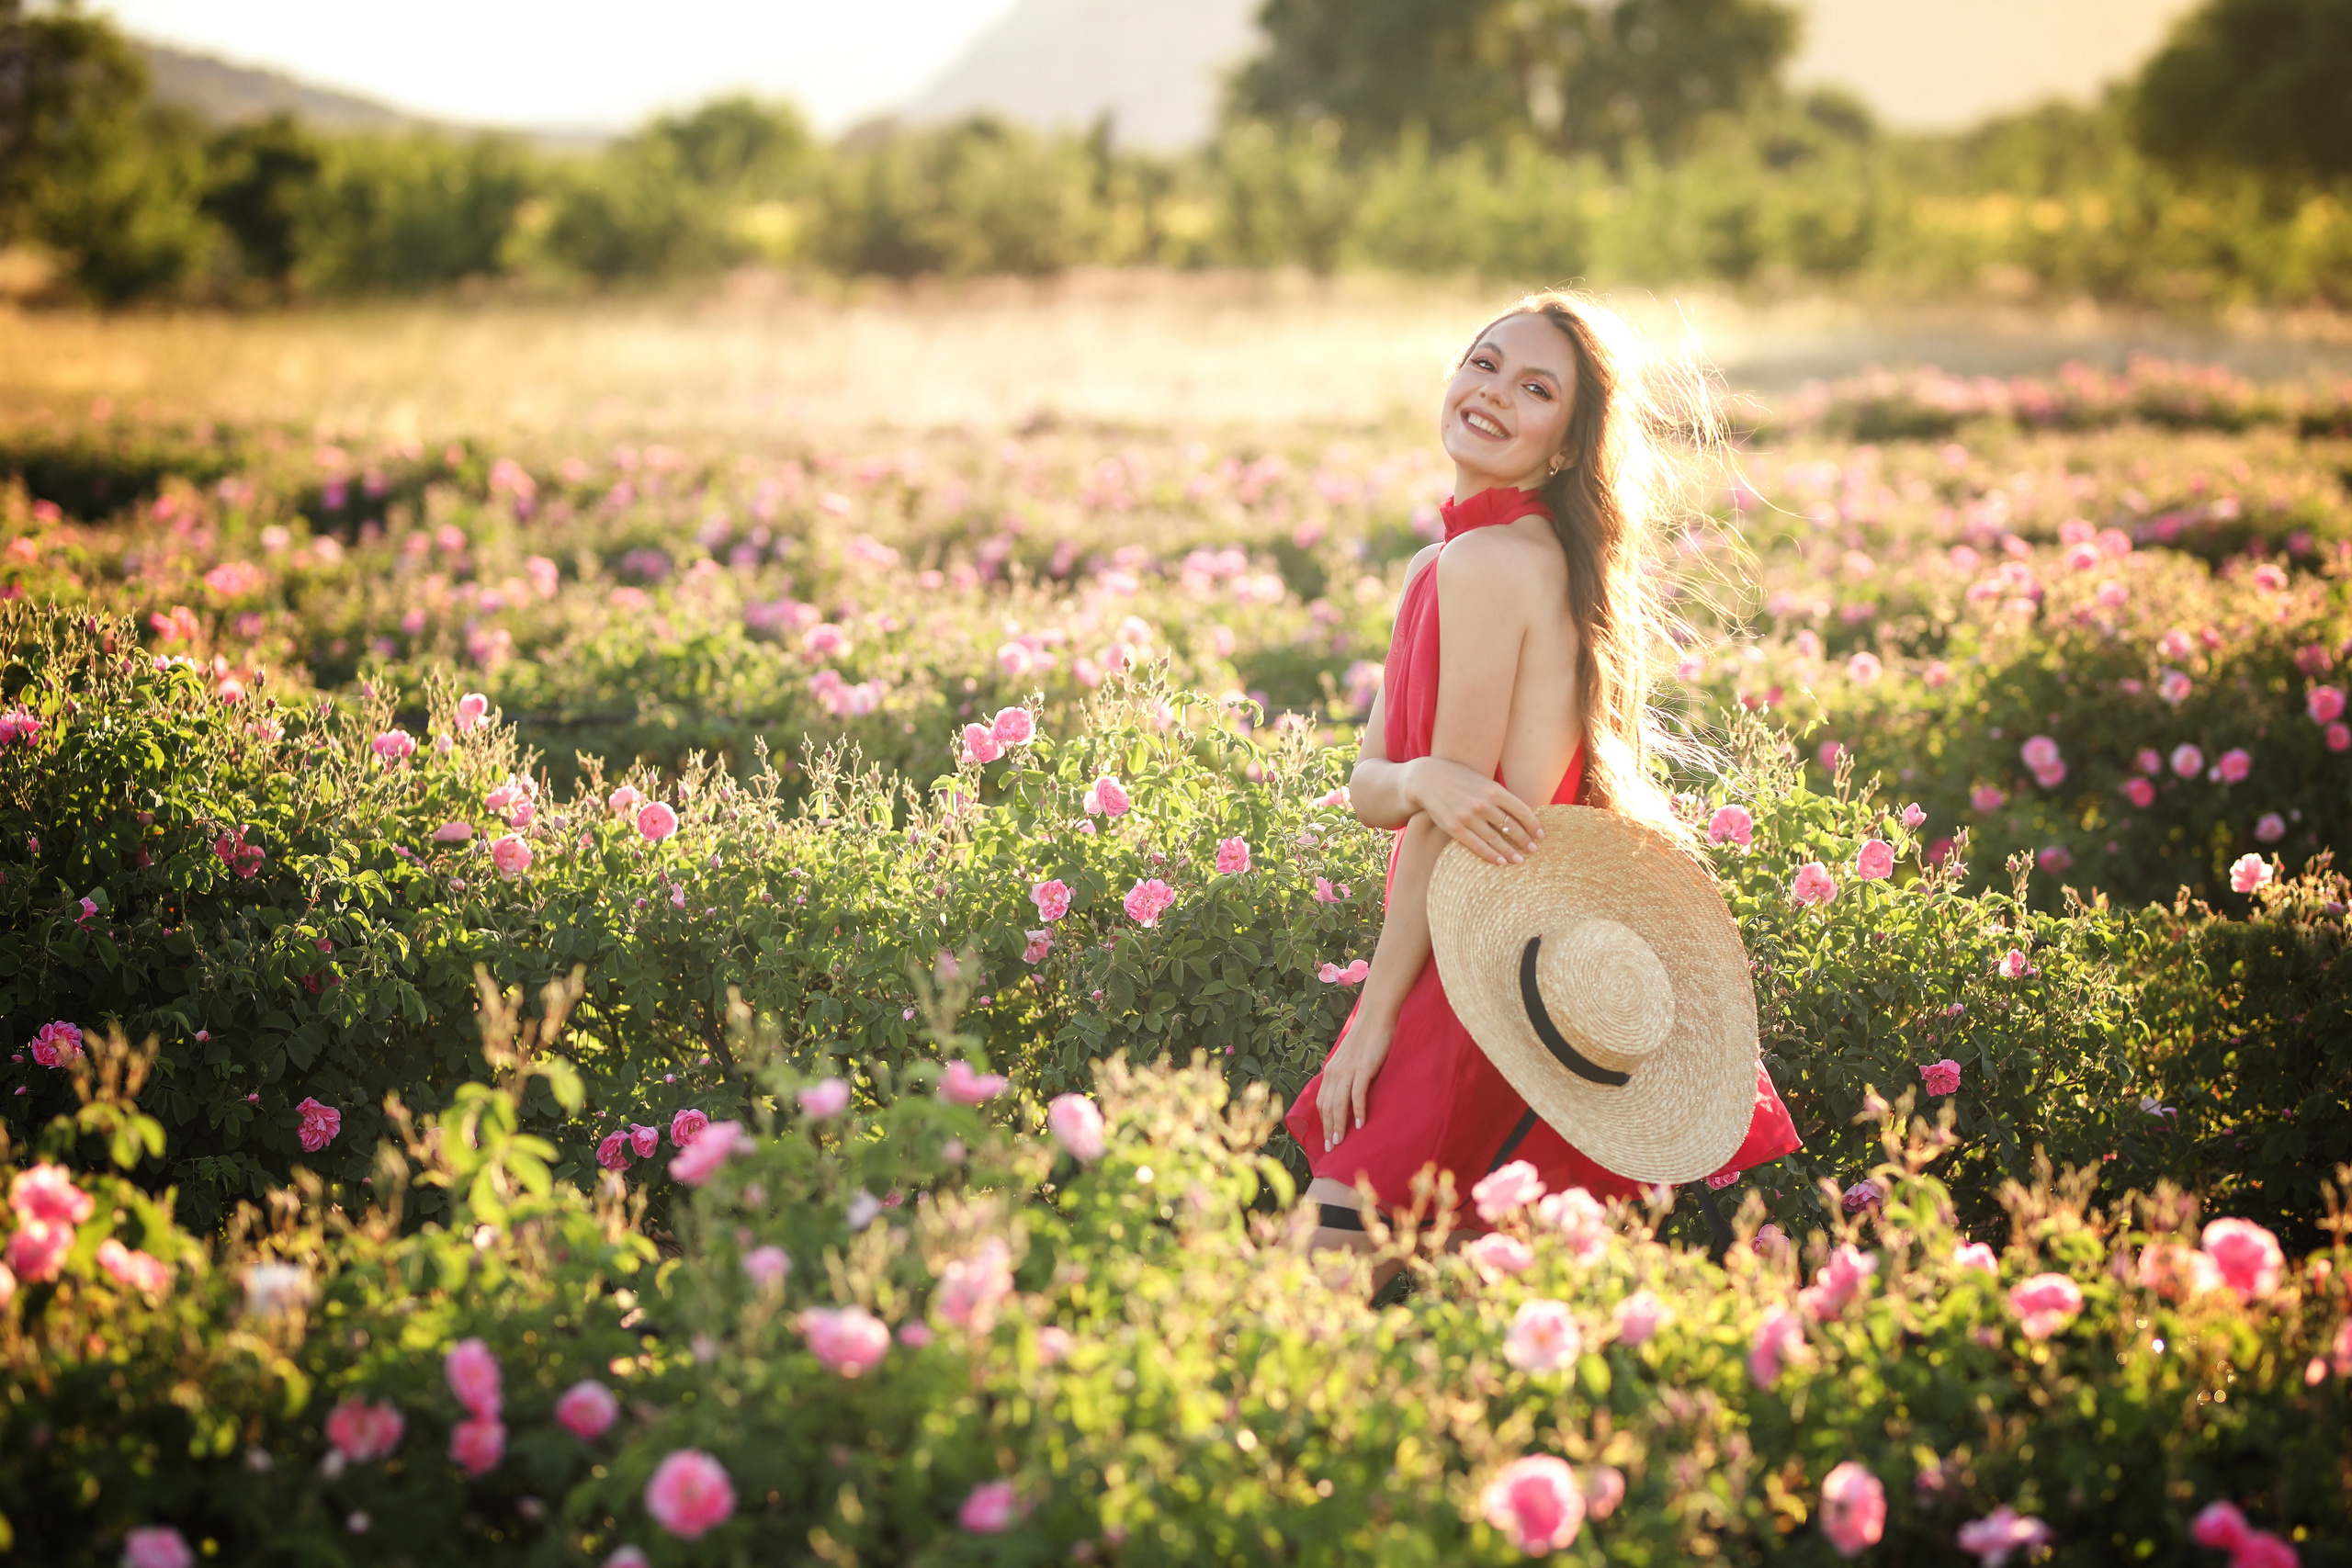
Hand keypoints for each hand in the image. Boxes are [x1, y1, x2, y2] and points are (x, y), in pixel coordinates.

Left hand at [1317, 1012, 1396, 1150]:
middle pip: (1327, 1106)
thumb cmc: (1366, 1038)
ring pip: (1339, 1103)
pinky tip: (1359, 1124)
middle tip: (1331, 1149)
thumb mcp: (1350, 1058)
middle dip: (1328, 1129)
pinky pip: (1357, 1094)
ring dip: (1338, 1125)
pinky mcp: (1363, 1068)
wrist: (1375, 1016)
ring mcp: (1348, 1070)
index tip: (1326, 1139)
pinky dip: (1357, 1110)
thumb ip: (1346, 1074)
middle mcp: (1335, 1072)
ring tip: (1340, 1142)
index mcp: (1330, 1071)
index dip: (1323, 1122)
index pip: (1321, 1101)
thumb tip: (1346, 1093)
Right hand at [1405, 757, 1543, 865]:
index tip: (1540, 835)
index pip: (1522, 811)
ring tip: (1520, 860)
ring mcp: (1468, 816)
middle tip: (1533, 850)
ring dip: (1510, 851)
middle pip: (1511, 826)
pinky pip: (1477, 845)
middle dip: (1525, 840)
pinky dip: (1491, 855)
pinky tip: (1500, 861)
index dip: (1534, 825)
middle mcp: (1483, 803)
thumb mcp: (1481, 781)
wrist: (1426, 779)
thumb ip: (1498, 796)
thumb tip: (1519, 814)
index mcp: (1493, 789)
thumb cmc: (1458, 778)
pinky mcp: (1454, 827)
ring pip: (1496, 839)